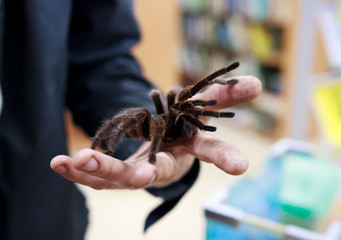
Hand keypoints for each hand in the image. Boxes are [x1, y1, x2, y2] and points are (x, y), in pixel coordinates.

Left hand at [50, 76, 261, 188]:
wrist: (161, 145)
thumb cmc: (183, 127)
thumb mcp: (202, 106)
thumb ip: (224, 94)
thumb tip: (255, 83)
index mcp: (190, 149)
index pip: (211, 150)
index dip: (226, 157)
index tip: (241, 165)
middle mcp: (164, 165)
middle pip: (155, 172)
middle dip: (144, 172)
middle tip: (140, 174)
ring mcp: (136, 172)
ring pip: (116, 178)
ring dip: (98, 170)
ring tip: (75, 161)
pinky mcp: (114, 173)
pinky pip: (95, 174)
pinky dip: (77, 170)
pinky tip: (59, 163)